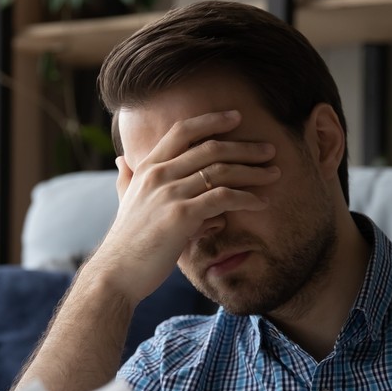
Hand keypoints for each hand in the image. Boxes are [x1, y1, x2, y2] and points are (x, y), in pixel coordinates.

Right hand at [84, 110, 280, 303]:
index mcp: (146, 167)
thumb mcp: (124, 202)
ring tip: (275, 174)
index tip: (237, 116)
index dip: (211, 120)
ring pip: (220, 171)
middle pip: (210, 148)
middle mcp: (158, 175)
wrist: (116, 274)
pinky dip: (246, 198)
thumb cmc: (126, 242)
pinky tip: (261, 203)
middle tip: (269, 149)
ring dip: (253, 172)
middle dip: (244, 147)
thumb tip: (121, 161)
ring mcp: (169, 193)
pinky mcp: (181, 215)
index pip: (182, 131)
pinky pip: (223, 198)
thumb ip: (126, 179)